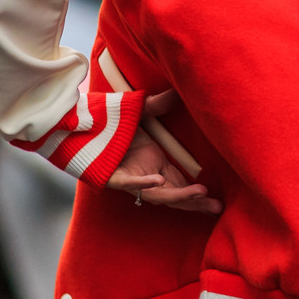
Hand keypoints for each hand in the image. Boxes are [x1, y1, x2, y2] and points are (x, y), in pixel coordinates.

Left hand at [106, 91, 220, 214]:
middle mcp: (145, 176)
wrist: (81, 126)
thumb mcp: (141, 112)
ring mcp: (130, 178)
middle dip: (195, 203)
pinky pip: (130, 183)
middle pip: (174, 196)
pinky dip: (144, 184)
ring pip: (157, 195)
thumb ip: (159, 105)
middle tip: (217, 208)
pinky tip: (159, 182)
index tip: (216, 199)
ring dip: (178, 195)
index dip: (197, 194)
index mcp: (155, 166)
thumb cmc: (111, 124)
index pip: (180, 186)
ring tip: (200, 194)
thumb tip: (179, 91)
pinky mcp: (112, 177)